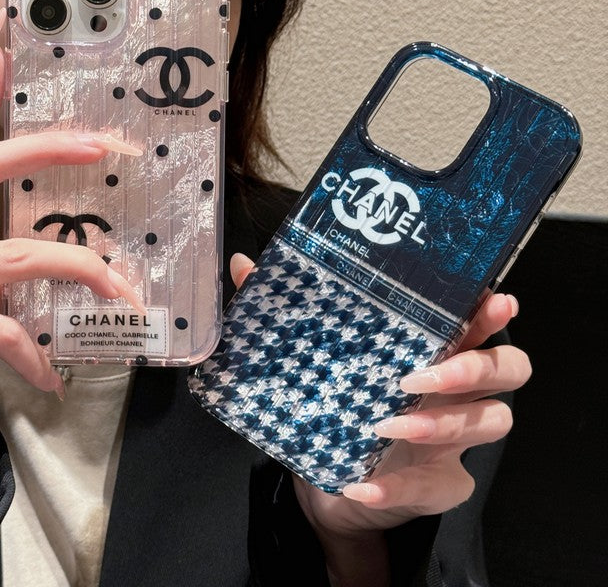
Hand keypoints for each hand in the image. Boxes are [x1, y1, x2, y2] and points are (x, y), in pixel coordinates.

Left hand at [229, 253, 529, 584]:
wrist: (325, 484)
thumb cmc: (332, 405)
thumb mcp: (311, 357)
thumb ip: (284, 310)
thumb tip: (244, 264)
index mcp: (432, 350)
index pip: (478, 323)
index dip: (491, 313)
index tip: (493, 300)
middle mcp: (455, 391)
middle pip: (509, 369)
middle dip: (476, 366)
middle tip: (423, 372)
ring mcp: (455, 441)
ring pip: (489, 423)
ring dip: (441, 423)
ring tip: (387, 427)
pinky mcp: (440, 486)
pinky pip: (434, 487)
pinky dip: (396, 487)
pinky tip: (361, 484)